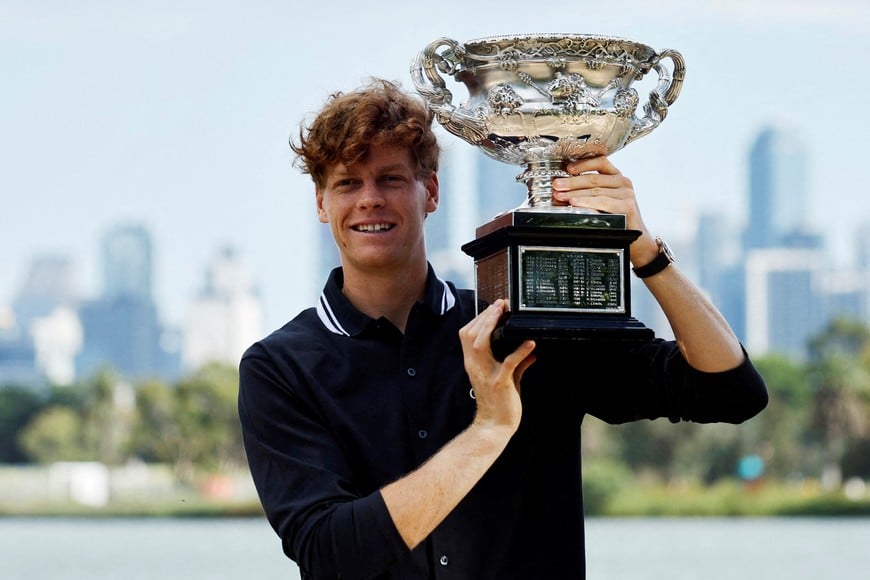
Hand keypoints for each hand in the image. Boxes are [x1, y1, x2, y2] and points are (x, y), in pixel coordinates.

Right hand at [458, 300, 535, 432]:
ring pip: (480, 344)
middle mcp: (475, 366)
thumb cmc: (500, 403)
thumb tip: (531, 351)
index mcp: (473, 363)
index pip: (467, 334)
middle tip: (500, 304)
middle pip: (471, 334)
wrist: (495, 426)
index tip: (493, 307)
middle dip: (485, 316)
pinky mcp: (499, 383)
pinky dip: (519, 352)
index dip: (479, 318)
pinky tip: (530, 343)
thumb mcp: (508, 378)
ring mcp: (486, 374)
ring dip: (491, 326)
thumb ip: (518, 363)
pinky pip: (508, 364)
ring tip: (505, 314)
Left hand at [551, 156, 657, 266]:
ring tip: (561, 196)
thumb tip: (563, 191)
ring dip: (575, 193)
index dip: (583, 164)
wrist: (636, 239)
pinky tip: (575, 203)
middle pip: (594, 178)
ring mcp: (627, 193)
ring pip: (596, 191)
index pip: (600, 162)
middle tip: (556, 185)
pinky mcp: (627, 205)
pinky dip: (586, 202)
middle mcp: (623, 182)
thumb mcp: (603, 201)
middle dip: (572, 182)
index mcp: (617, 177)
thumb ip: (589, 192)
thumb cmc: (618, 219)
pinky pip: (602, 202)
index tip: (567, 168)